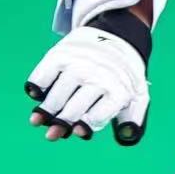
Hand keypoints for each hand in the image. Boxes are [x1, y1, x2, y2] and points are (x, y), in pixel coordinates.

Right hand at [24, 22, 149, 143]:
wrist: (117, 36)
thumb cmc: (124, 75)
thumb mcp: (137, 94)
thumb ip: (133, 118)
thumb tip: (125, 137)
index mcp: (119, 89)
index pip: (98, 116)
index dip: (86, 126)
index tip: (76, 132)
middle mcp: (98, 77)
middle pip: (73, 109)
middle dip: (60, 125)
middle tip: (51, 136)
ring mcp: (77, 65)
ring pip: (56, 96)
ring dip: (44, 111)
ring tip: (36, 121)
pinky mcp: (60, 54)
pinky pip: (43, 76)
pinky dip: (36, 87)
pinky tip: (36, 95)